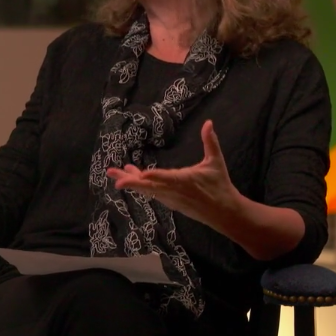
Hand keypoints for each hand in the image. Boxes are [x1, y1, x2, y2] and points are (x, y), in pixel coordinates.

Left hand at [106, 121, 241, 228]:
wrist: (224, 213)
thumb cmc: (220, 186)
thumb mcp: (216, 162)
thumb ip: (210, 142)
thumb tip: (208, 122)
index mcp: (185, 180)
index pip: (168, 178)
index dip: (155, 176)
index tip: (142, 173)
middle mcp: (174, 191)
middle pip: (148, 186)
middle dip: (129, 181)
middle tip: (112, 175)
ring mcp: (170, 199)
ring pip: (147, 190)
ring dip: (131, 181)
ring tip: (115, 172)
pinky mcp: (169, 203)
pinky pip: (151, 193)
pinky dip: (140, 186)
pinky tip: (131, 177)